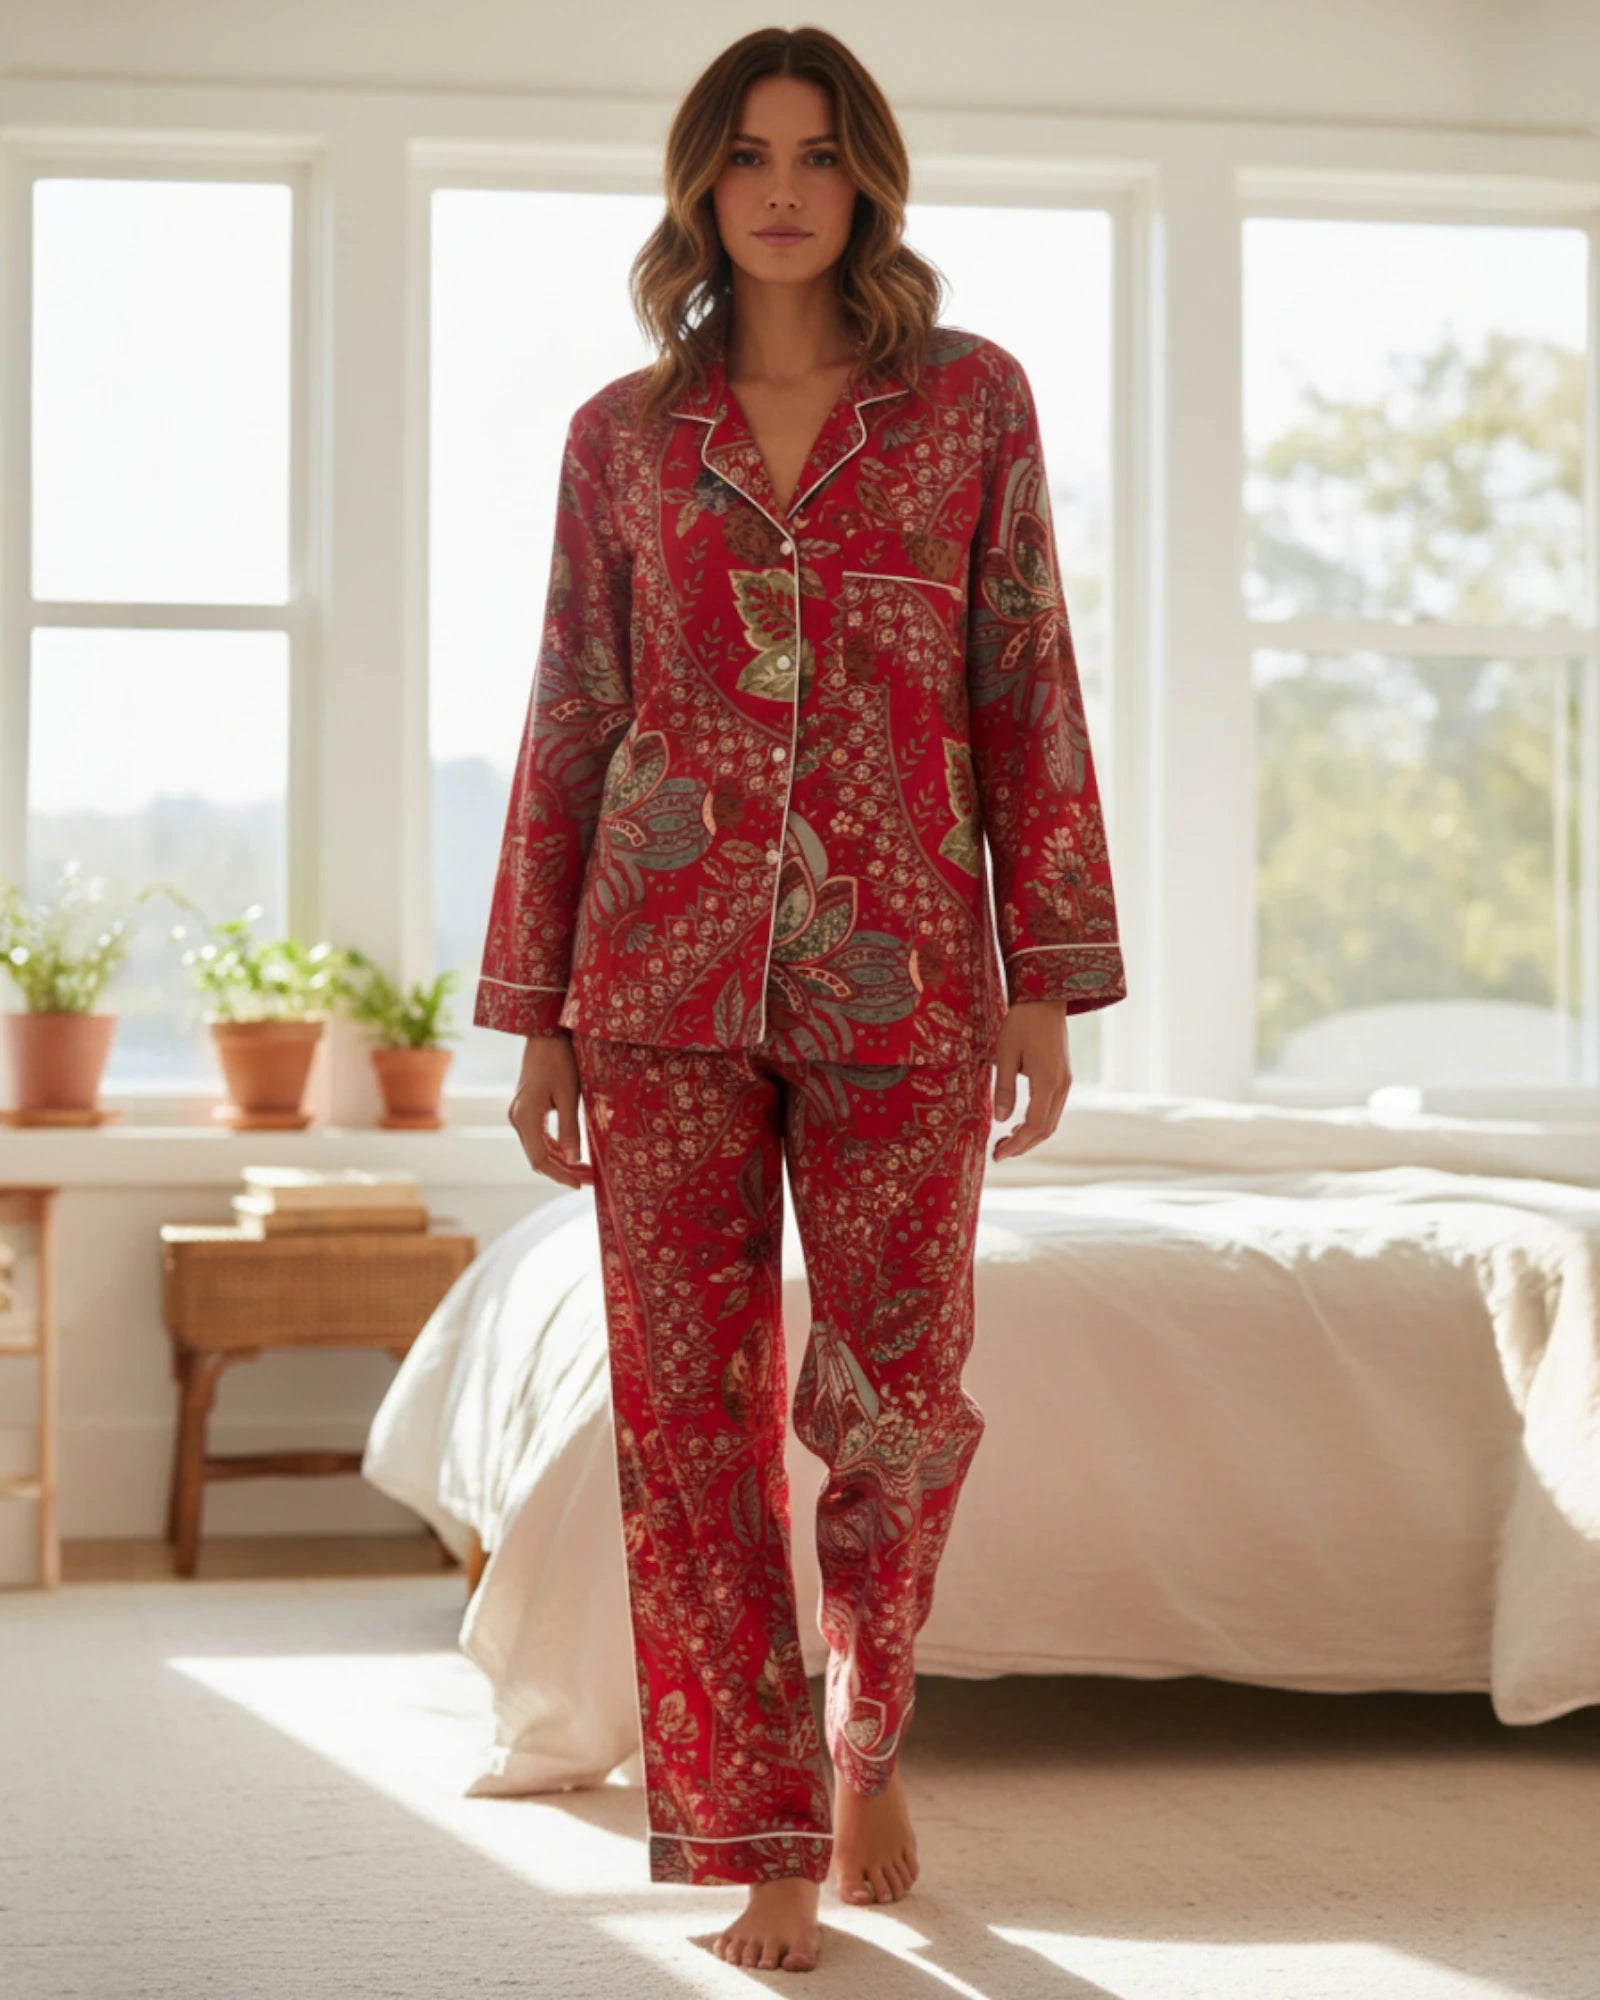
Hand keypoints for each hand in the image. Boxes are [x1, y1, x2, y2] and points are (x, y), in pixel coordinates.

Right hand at [507, 1031, 593, 1187]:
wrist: (544, 1034)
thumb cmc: (559, 1060)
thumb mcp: (568, 1095)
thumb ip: (569, 1129)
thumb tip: (574, 1159)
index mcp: (525, 1117)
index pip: (540, 1160)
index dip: (560, 1175)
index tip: (581, 1184)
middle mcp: (517, 1119)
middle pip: (539, 1157)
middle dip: (564, 1170)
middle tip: (590, 1179)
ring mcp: (519, 1115)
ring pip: (539, 1149)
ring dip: (561, 1161)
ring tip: (586, 1170)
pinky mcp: (526, 1110)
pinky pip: (539, 1137)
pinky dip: (556, 1148)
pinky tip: (573, 1153)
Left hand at [991, 1000, 1071, 1162]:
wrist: (1045, 999)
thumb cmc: (1022, 1022)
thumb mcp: (1005, 1054)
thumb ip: (1004, 1088)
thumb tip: (1001, 1120)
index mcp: (1047, 1082)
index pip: (1035, 1126)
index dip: (1017, 1145)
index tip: (997, 1155)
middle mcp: (1062, 1086)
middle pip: (1046, 1129)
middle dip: (1023, 1146)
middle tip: (998, 1152)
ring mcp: (1065, 1082)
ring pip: (1051, 1121)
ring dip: (1030, 1136)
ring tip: (1006, 1141)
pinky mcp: (1063, 1077)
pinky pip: (1053, 1109)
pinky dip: (1037, 1123)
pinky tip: (1020, 1123)